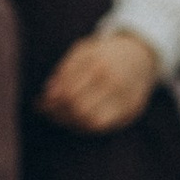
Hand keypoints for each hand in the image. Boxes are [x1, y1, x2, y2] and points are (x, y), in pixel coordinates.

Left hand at [39, 27, 159, 132]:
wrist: (140, 54)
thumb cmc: (104, 53)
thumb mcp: (82, 52)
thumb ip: (64, 71)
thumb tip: (48, 94)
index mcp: (98, 64)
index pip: (67, 92)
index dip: (50, 102)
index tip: (39, 104)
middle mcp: (114, 82)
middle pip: (77, 109)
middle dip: (57, 114)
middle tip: (46, 113)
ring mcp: (125, 98)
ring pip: (90, 122)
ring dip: (69, 123)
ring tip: (59, 117)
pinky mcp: (132, 110)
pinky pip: (104, 127)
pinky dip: (85, 127)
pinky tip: (75, 121)